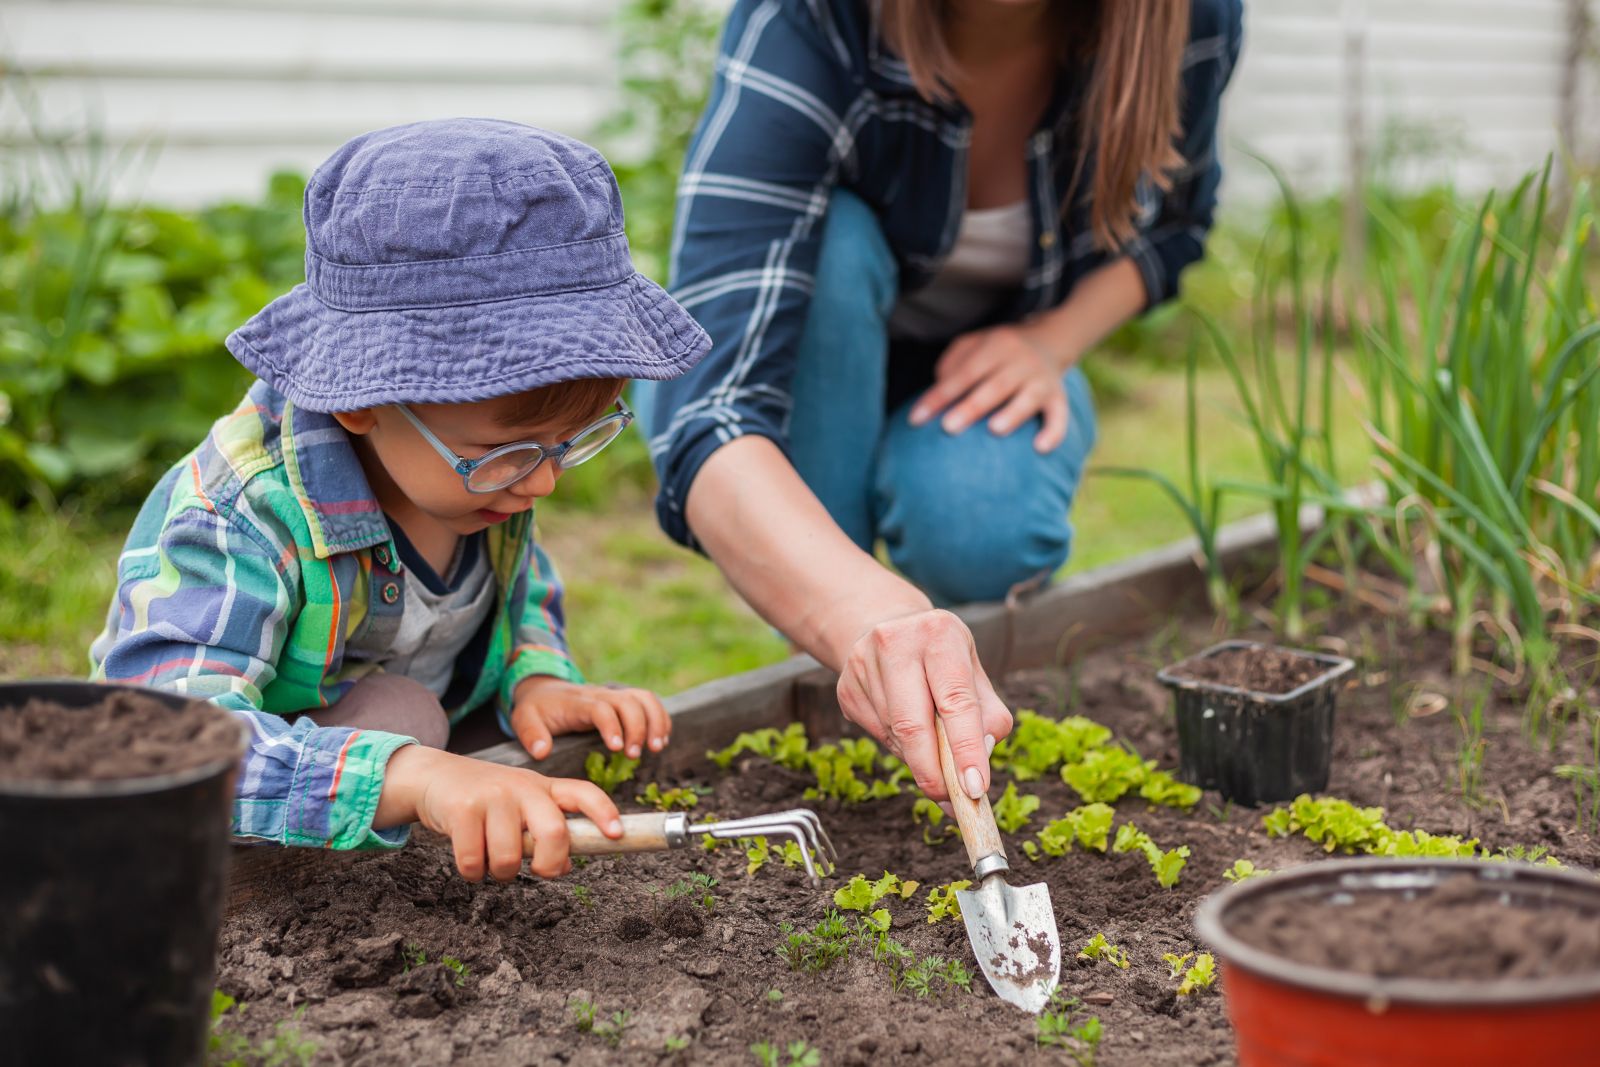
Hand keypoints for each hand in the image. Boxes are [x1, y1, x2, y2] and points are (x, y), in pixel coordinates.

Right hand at [380, 746, 621, 880]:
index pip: (583, 793)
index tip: (616, 834)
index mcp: (544, 787)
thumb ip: (546, 831)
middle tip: (537, 870)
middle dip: (549, 864)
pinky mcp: (463, 809)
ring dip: (499, 873)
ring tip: (491, 860)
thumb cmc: (487, 799)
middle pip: (554, 832)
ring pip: (509, 858)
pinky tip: (469, 858)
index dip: (604, 813)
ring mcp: (493, 796)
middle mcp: (523, 787)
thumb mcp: (522, 806)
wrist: (434, 776)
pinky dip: (472, 872)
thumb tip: (566, 866)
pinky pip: (474, 862)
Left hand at [511, 676, 670, 760]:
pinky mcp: (623, 699)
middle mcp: (600, 694)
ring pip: (644, 698)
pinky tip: (660, 740)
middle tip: (635, 755)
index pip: (600, 708)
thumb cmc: (537, 709)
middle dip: (638, 728)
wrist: (544, 689)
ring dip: (656, 721)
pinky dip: (660, 718)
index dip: (612, 727)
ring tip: (656, 747)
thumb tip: (542, 751)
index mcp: (577, 702)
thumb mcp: (524, 720)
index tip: (617, 749)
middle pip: (628, 701)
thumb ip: (531, 735)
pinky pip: (648, 701)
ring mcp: (614, 695)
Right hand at [834, 609, 1012, 801]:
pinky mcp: (845, 688)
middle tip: (952, 800)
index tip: (975, 788)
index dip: (966, 749)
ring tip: (933, 748)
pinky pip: (877, 735)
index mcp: (939, 634)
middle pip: (914, 725)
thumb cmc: (942, 658)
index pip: (956, 701)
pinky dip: (899, 747)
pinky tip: (907, 728)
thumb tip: (978, 761)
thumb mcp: (975, 672)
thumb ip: (988, 716)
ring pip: (895, 735)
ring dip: (919, 758)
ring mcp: (863, 665)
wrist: (888, 627)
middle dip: (934, 772)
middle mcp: (896, 642)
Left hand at [908, 323, 1069, 452]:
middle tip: (948, 427)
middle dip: (971, 407)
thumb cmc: (997, 351)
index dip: (939, 396)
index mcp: (995, 346)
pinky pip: (1060, 415)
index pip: (964, 373)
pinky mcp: (1059, 397)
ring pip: (1028, 397)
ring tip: (994, 430)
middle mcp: (1021, 361)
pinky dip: (1054, 432)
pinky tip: (1040, 448)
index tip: (916, 419)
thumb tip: (937, 393)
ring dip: (1012, 413)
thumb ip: (952, 364)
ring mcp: (1042, 379)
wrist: (1049, 340)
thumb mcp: (974, 344)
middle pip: (995, 385)